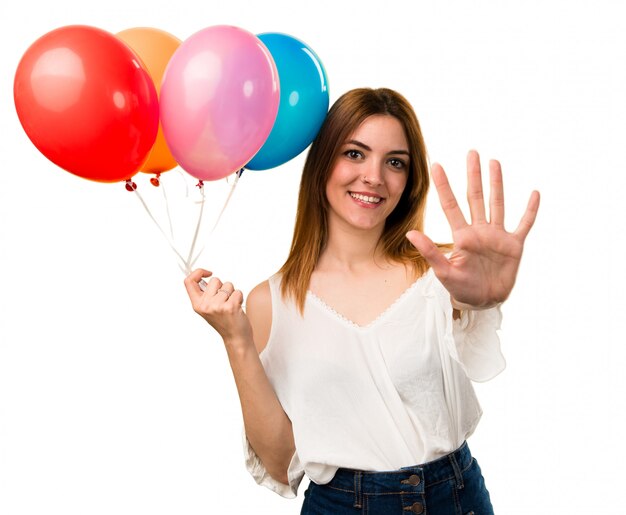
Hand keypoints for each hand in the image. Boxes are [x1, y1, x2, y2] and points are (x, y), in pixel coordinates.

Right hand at [184, 269, 252, 345]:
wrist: (235, 338)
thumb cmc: (224, 322)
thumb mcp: (208, 309)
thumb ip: (205, 294)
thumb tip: (203, 276)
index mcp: (197, 305)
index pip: (189, 281)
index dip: (198, 272)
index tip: (208, 273)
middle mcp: (205, 306)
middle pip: (214, 280)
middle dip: (222, 286)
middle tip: (224, 300)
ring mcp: (217, 306)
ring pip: (228, 285)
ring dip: (232, 293)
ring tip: (230, 305)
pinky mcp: (230, 307)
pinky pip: (238, 291)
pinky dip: (240, 297)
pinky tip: (237, 308)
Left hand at [406, 150, 539, 308]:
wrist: (483, 302)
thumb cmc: (461, 288)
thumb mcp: (444, 272)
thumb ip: (430, 251)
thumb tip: (411, 233)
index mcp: (462, 235)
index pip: (450, 205)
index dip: (444, 186)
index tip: (437, 165)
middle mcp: (479, 230)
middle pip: (475, 197)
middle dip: (473, 175)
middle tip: (472, 152)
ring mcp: (497, 236)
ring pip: (497, 204)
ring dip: (497, 184)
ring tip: (495, 162)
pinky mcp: (514, 245)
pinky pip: (524, 224)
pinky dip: (530, 210)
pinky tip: (534, 193)